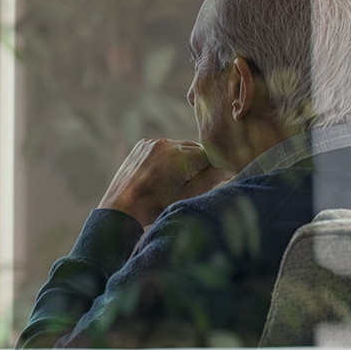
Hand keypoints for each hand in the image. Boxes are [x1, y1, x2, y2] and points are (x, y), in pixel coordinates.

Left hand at [98, 139, 232, 227]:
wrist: (122, 207)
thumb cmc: (156, 205)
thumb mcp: (188, 195)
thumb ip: (210, 179)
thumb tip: (228, 167)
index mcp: (179, 155)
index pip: (209, 155)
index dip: (212, 169)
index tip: (210, 182)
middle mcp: (166, 143)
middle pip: (195, 149)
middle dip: (198, 164)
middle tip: (190, 184)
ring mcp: (152, 142)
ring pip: (180, 147)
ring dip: (183, 160)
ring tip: (174, 180)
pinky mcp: (142, 145)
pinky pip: (164, 147)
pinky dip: (168, 158)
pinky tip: (162, 174)